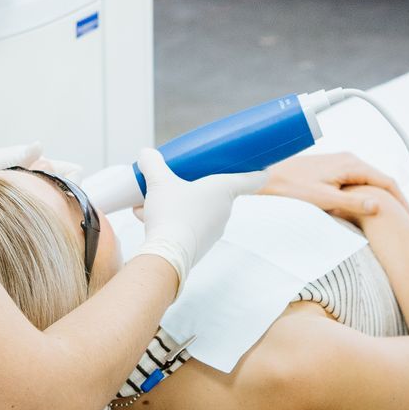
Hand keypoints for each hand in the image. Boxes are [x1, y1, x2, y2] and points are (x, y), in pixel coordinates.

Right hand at [134, 151, 260, 292]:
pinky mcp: (201, 245)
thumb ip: (152, 163)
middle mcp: (224, 210)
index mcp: (224, 190)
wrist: (166, 256)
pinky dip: (172, 220)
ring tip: (152, 201)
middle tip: (181, 178)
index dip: (258, 170)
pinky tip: (148, 218)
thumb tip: (146, 153)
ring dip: (178, 203)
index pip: (253, 179)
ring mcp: (214, 230)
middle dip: (196, 184)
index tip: (261, 166)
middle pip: (218, 192)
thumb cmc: (171, 214)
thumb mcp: (158, 182)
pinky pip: (189, 225)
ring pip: (198, 209)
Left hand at [261, 151, 408, 225]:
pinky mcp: (332, 170)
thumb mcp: (323, 199)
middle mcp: (349, 160)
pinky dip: (368, 196)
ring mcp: (340, 164)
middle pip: (381, 182)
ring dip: (382, 199)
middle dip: (396, 202)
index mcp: (351, 164)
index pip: (387, 182)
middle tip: (408, 224)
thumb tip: (378, 206)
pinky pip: (357, 183)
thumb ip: (352, 202)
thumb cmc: (291, 188)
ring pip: (370, 182)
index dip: (403, 202)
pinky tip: (370, 211)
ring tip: (393, 220)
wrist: (266, 176)